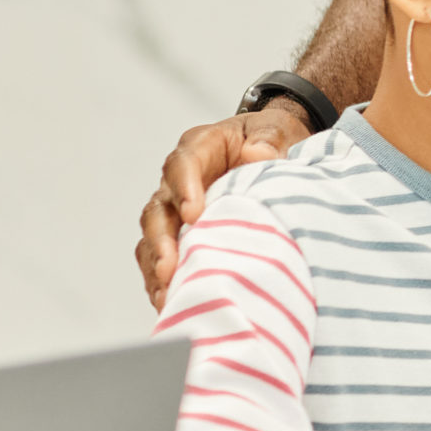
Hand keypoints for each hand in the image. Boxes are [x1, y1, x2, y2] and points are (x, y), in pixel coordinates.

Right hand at [137, 106, 311, 308]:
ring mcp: (176, 208)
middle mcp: (179, 180)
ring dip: (158, 267)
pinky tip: (173, 301)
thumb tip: (258, 155)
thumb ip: (268, 140)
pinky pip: (162, 257)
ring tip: (167, 294)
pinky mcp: (180, 233)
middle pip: (159, 208)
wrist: (273, 150)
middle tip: (169, 266)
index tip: (193, 214)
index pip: (182, 165)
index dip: (184, 189)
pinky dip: (165, 279)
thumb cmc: (270, 138)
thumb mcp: (276, 130)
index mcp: (200, 147)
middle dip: (162, 240)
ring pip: (154, 237)